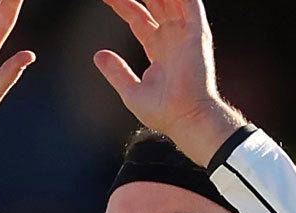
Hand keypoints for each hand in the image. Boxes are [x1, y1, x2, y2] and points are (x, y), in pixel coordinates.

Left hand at [92, 0, 243, 163]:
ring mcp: (185, 33)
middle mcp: (172, 37)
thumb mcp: (131, 91)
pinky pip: (189, 2)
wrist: (185, 118)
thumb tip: (97, 55)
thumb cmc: (163, 112)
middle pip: (152, 4)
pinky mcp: (197, 32)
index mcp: (158, 49)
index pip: (138, 18)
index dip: (122, 5)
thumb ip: (116, 72)